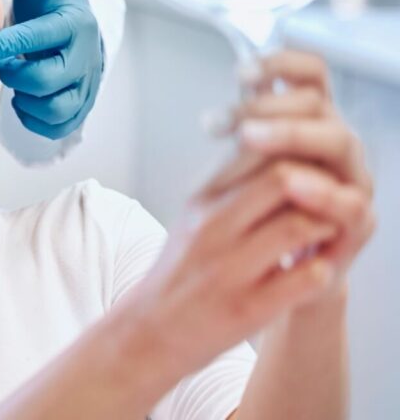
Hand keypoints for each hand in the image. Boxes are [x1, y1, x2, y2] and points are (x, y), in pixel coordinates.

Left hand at [0, 0, 102, 139]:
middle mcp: (84, 58)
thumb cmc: (51, 3)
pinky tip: (23, 101)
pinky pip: (59, 126)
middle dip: (17, 74)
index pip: (45, 36)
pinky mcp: (79, 106)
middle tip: (3, 64)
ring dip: (27, 100)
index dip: (15, 42)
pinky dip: (36, 120)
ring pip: (57, 108)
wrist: (73, 30)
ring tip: (16, 82)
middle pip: (48, 79)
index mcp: (74, 24)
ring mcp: (84, 85)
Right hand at [125, 51, 374, 377]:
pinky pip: (306, 278)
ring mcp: (229, 269)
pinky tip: (314, 272)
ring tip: (324, 235)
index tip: (311, 169)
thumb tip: (275, 149)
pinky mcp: (248, 308)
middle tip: (329, 200)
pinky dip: (322, 271)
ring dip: (326, 228)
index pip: (257, 149)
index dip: (296, 153)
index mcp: (201, 201)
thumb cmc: (181, 271)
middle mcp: (211, 228)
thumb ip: (232, 186)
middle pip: (283, 179)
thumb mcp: (194, 218)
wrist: (149, 331)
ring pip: (299, 225)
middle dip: (319, 186)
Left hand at [222, 51, 375, 300]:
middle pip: (317, 103)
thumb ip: (241, 136)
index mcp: (311, 121)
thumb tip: (218, 110)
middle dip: (268, 106)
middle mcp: (335, 143)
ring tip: (250, 139)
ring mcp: (351, 179)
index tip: (239, 72)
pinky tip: (292, 184)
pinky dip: (323, 191)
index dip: (281, 64)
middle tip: (228, 120)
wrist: (275, 276)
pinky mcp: (359, 222)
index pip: (309, 74)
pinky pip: (353, 200)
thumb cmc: (257, 213)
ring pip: (338, 141)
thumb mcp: (241, 169)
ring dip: (293, 135)